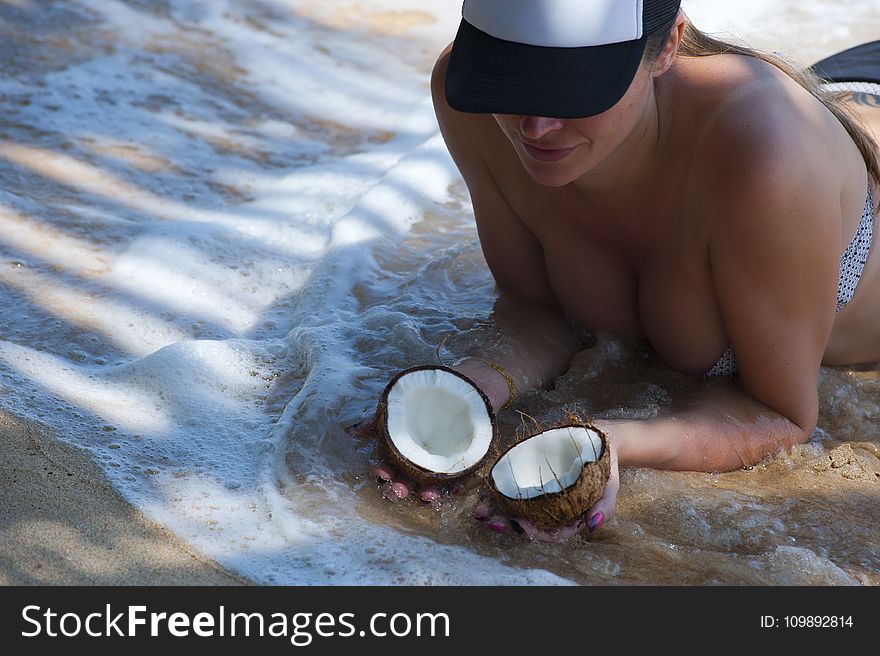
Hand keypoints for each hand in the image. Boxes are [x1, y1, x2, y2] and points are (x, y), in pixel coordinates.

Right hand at [346, 358, 510, 502]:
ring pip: (432, 482)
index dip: (385, 472)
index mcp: (404, 449)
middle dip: (402, 488)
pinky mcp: (463, 460)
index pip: (391, 465)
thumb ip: (379, 420)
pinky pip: (459, 477)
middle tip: (398, 492)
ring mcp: (441, 460)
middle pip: (409, 479)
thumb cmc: (426, 397)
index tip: (382, 474)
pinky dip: (457, 485)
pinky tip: (455, 489)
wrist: (463, 384)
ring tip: (427, 496)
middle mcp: (420, 458)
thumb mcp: (399, 404)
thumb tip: (353, 432)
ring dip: (428, 492)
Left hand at [473, 427, 620, 542]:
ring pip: (517, 508)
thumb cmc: (606, 469)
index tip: (523, 527)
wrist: (601, 441)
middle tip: (492, 523)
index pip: (550, 533)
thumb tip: (592, 524)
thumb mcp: (611, 487)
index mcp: (568, 517)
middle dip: (509, 525)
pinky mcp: (533, 476)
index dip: (535, 533)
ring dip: (498, 511)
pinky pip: (515, 487)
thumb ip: (605, 508)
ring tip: (480, 512)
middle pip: (528, 523)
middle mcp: (552, 509)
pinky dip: (500, 491)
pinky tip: (486, 491)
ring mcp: (541, 493)